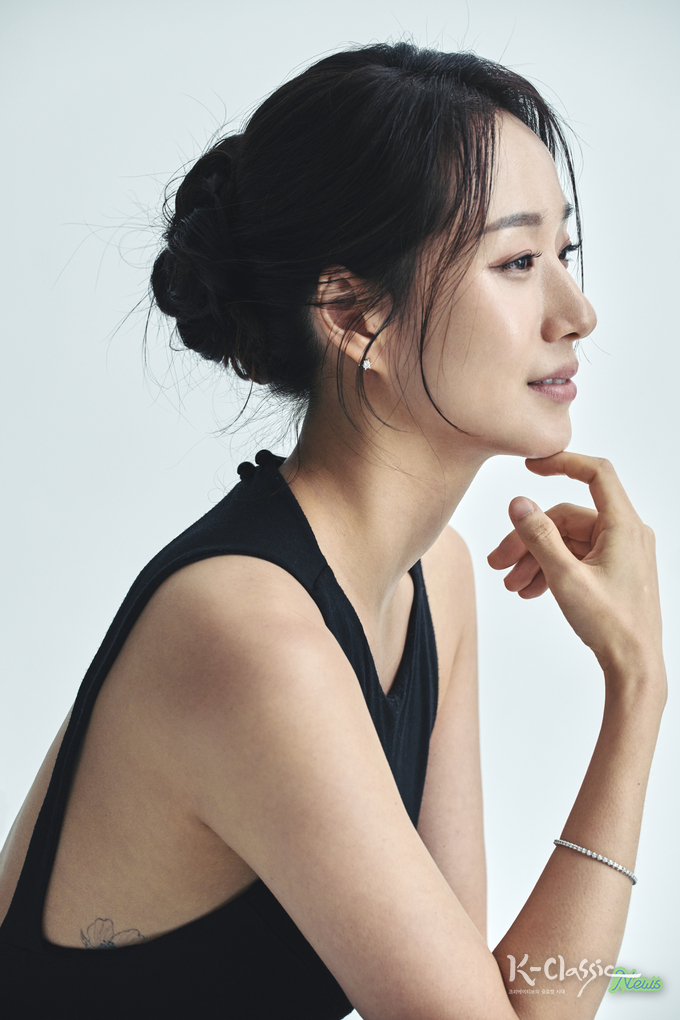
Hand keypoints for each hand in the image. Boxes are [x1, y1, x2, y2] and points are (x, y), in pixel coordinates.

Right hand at [487, 452, 663, 675]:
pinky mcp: (613, 572)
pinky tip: (528, 590)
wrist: (635, 667)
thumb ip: (539, 537)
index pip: (596, 474)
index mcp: (623, 526)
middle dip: (529, 539)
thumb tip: (519, 504)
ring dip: (535, 559)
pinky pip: (576, 559)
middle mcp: (626, 534)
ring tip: (511, 584)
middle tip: (499, 562)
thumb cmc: (611, 625)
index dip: (562, 463)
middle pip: (567, 519)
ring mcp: (620, 554)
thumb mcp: (566, 578)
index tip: (531, 466)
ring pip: (567, 542)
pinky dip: (550, 570)